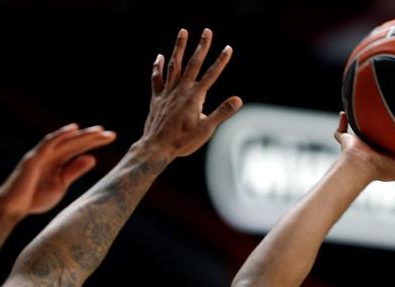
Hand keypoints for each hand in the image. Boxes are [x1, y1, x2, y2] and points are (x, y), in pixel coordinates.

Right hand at [0, 124, 116, 217]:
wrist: (12, 208)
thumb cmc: (34, 197)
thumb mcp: (60, 184)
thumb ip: (74, 171)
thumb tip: (92, 158)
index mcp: (56, 161)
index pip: (78, 148)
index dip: (93, 142)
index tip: (111, 138)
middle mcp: (49, 154)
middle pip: (74, 142)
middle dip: (92, 138)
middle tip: (111, 134)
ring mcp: (40, 155)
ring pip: (64, 141)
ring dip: (81, 135)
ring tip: (99, 131)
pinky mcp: (33, 159)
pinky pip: (48, 144)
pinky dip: (60, 135)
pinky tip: (74, 129)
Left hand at [141, 28, 242, 161]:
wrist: (156, 148)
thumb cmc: (183, 141)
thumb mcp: (206, 129)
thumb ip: (222, 112)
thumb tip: (238, 100)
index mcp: (194, 97)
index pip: (211, 75)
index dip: (221, 61)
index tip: (228, 48)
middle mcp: (181, 90)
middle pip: (193, 64)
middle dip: (202, 47)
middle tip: (207, 31)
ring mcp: (167, 92)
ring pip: (174, 65)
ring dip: (179, 48)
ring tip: (183, 32)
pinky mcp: (157, 98)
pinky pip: (157, 78)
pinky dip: (158, 66)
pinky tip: (160, 57)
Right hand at [333, 112, 394, 181]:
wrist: (361, 165)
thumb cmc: (382, 169)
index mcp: (384, 155)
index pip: (392, 146)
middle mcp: (371, 148)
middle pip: (375, 136)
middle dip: (379, 128)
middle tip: (387, 115)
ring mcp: (358, 144)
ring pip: (359, 130)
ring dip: (361, 121)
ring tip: (367, 108)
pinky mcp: (346, 140)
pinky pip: (340, 130)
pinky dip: (341, 122)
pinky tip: (344, 112)